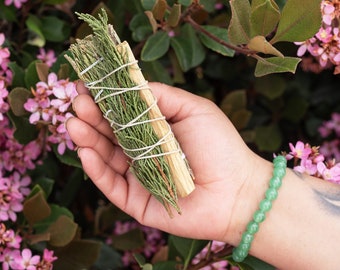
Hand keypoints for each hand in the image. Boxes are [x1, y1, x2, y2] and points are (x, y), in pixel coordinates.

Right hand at [66, 82, 268, 243]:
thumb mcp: (193, 110)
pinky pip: (111, 185)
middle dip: (92, 117)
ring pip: (106, 158)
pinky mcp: (136, 202)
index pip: (124, 114)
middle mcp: (144, 153)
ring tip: (74, 123)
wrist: (237, 191)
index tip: (87, 86)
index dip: (105, 100)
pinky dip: (96, 169)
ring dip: (88, 140)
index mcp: (157, 130)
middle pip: (110, 134)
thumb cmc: (220, 146)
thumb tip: (131, 82)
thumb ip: (162, 96)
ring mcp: (138, 178)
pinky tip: (86, 151)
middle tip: (77, 103)